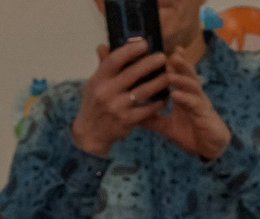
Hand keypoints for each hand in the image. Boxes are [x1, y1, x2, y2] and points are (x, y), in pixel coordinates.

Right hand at [69, 37, 170, 155]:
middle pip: (132, 74)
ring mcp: (117, 107)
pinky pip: (147, 110)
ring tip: (169, 75)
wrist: (90, 135)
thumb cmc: (93, 104)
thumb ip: (102, 66)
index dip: (130, 50)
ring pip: (143, 91)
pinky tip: (165, 97)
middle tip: (163, 57)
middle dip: (149, 63)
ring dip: (158, 82)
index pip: (114, 60)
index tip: (144, 43)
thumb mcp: (93, 84)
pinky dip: (157, 103)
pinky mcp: (127, 121)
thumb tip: (103, 46)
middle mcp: (107, 92)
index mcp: (99, 80)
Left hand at [143, 57, 230, 160]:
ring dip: (181, 78)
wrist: (209, 150)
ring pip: (192, 86)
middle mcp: (193, 96)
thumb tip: (133, 114)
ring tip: (170, 71)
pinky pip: (194, 104)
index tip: (159, 53)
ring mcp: (200, 104)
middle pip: (188, 75)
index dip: (172, 65)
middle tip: (170, 53)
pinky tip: (175, 94)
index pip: (178, 76)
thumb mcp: (167, 127)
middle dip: (180, 63)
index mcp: (184, 96)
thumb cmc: (190, 135)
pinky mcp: (204, 114)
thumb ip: (152, 119)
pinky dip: (184, 98)